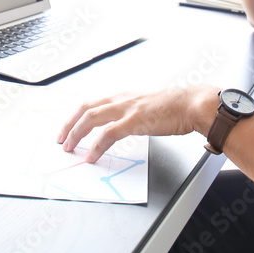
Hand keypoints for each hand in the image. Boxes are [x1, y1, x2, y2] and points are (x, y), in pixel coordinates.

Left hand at [57, 86, 218, 162]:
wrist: (192, 105)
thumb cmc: (175, 107)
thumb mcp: (147, 106)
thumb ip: (132, 113)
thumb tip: (122, 126)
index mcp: (124, 96)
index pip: (92, 102)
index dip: (76, 115)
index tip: (67, 127)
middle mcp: (122, 99)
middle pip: (86, 108)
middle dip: (69, 124)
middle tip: (61, 139)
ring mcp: (127, 108)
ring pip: (92, 118)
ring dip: (76, 133)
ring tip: (70, 147)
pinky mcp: (135, 120)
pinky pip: (109, 134)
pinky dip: (97, 146)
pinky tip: (92, 156)